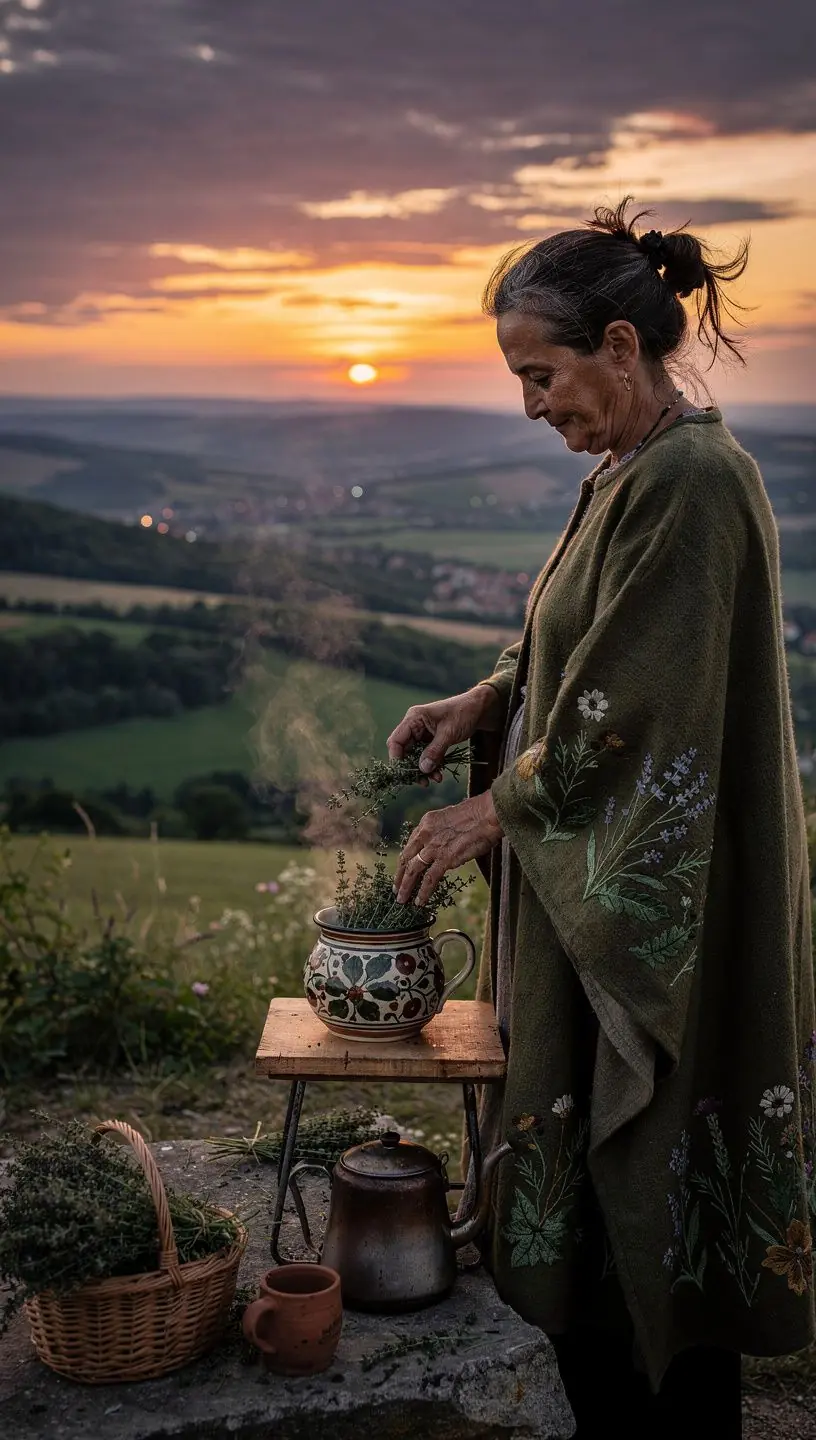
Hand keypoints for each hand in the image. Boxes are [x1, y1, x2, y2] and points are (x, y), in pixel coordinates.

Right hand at [386, 685, 503, 782]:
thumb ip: (435, 751)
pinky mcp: (431, 740)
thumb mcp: (449, 733)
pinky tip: (439, 774)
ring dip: (423, 769)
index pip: (396, 741)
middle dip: (413, 768)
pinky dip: (431, 766)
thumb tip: (422, 769)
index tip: (405, 774)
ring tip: (435, 779)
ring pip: (415, 756)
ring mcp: (422, 734)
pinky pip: (426, 756)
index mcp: (414, 718)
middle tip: (423, 781)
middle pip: (404, 751)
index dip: (397, 758)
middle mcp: (414, 726)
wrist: (479, 709)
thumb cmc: (463, 713)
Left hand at [393, 791, 503, 907]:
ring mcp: (434, 847)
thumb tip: (443, 842)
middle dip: (399, 875)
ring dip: (406, 887)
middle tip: (396, 888)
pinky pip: (430, 879)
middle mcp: (425, 834)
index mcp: (426, 822)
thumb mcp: (450, 818)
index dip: (406, 858)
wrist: (487, 815)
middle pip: (406, 857)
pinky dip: (423, 892)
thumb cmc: (477, 815)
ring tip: (402, 899)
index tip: (403, 868)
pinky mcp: (445, 859)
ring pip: (413, 870)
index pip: (411, 844)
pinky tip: (420, 901)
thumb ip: (442, 831)